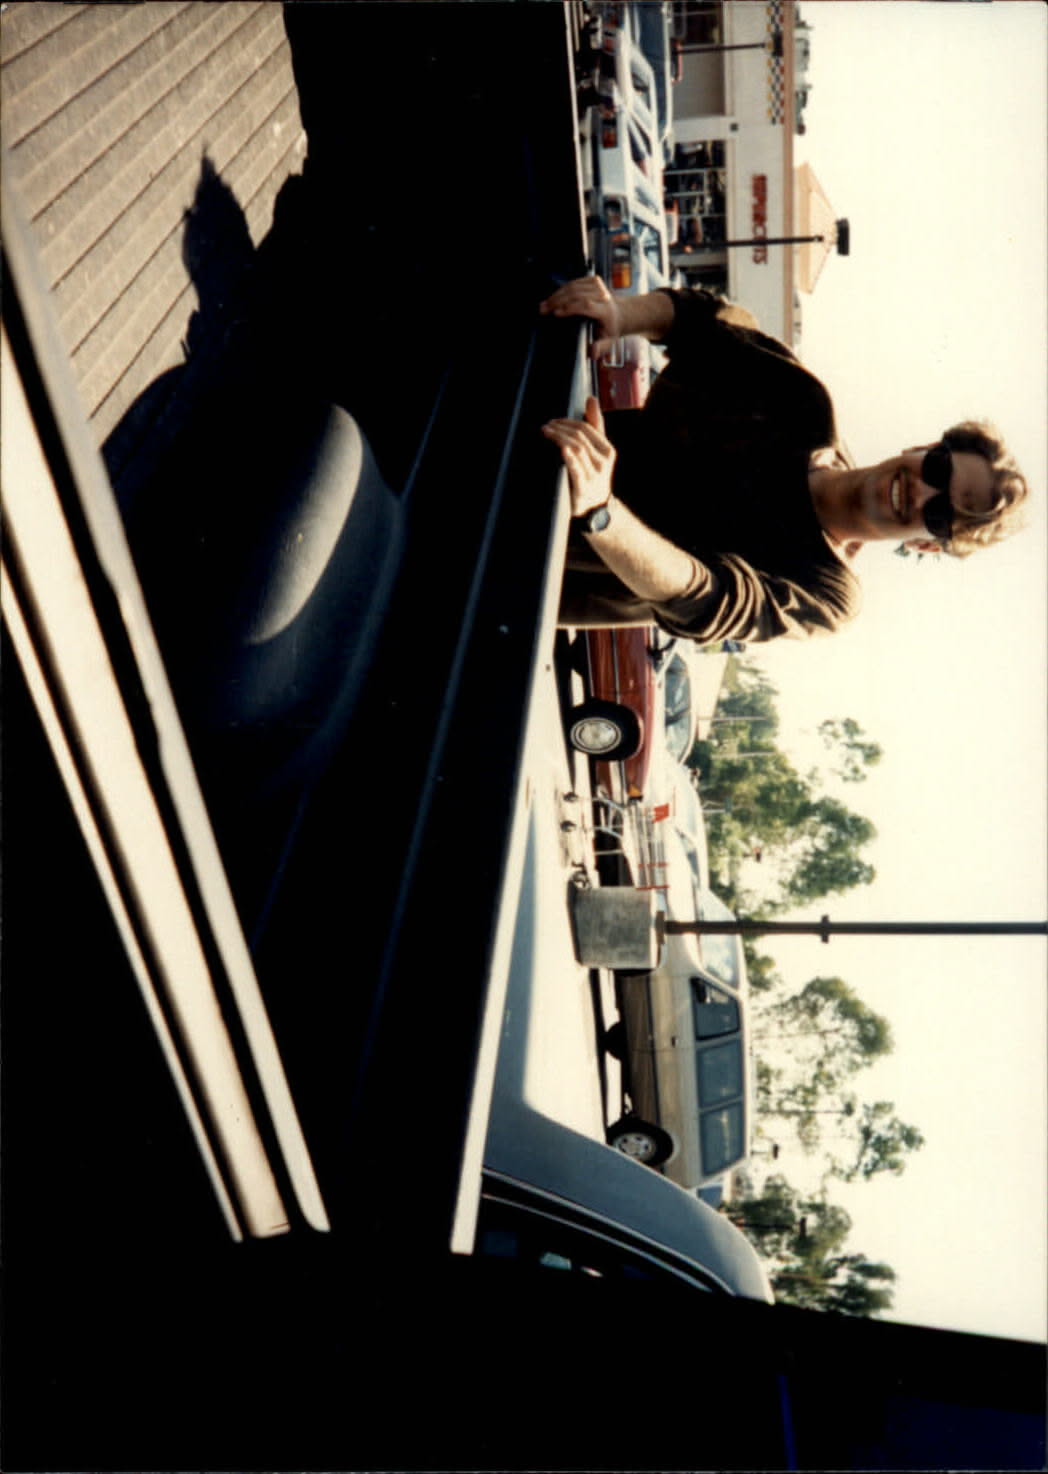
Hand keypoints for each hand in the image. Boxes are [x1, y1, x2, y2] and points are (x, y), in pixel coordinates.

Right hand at [539, 275, 622, 358]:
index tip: (556, 313)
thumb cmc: (611, 329)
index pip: (586, 305)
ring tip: (544, 304)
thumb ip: (601, 347)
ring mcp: (598, 286)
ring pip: (573, 286)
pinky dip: (561, 289)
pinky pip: (574, 282)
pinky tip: (552, 297)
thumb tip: (593, 353)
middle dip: (557, 301)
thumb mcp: (610, 342)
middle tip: (543, 310)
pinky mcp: (593, 280)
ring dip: (556, 295)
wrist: (620, 313)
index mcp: (605, 310)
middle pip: (577, 294)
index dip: (570, 308)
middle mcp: (602, 295)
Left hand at [542, 396, 615, 518]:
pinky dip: (570, 458)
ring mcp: (595, 474)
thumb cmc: (594, 476)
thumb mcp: (599, 451)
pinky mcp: (584, 487)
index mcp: (607, 450)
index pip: (587, 428)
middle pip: (580, 437)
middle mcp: (603, 461)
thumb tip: (591, 398)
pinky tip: (562, 449)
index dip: (568, 422)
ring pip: (577, 449)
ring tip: (546, 432)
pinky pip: (577, 470)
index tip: (553, 421)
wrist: (596, 510)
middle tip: (545, 426)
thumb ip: (595, 425)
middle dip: (561, 429)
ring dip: (560, 438)